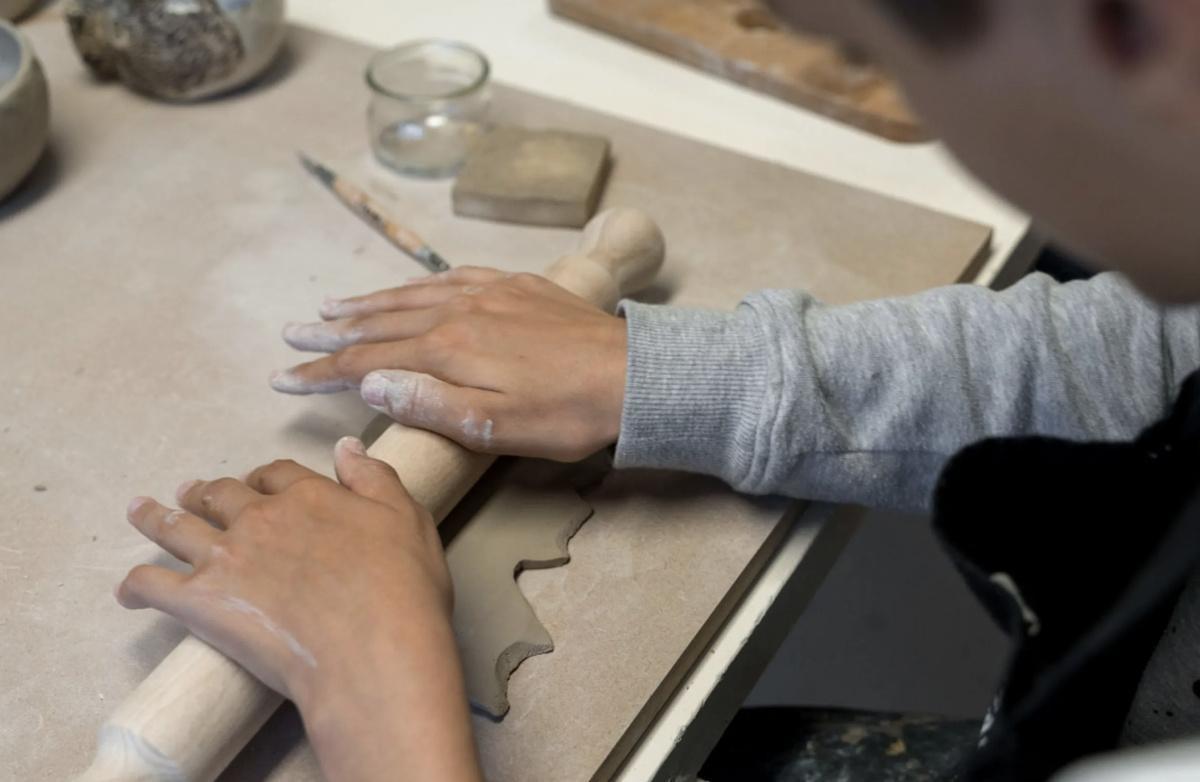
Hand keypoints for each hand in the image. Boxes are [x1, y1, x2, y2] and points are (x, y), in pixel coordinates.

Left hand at [117, 438, 480, 781]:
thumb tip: (347, 446)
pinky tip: (128, 590)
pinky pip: (152, 585)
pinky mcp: (200, 603)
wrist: (372, 652)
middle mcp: (260, 518)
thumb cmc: (402, 591)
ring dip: (154, 517)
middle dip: (205, 492)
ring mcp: (225, 558)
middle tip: (191, 492)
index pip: (275, 474)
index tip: (258, 482)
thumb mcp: (407, 520)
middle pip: (220, 494)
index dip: (264, 476)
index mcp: (309, 496)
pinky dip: (136, 585)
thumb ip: (374, 479)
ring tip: (140, 511)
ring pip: (175, 527)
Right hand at [270, 267, 627, 460]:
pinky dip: (418, 283)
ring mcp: (488, 293)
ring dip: (368, 301)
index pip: (366, 361)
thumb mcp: (495, 426)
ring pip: (411, 294)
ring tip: (332, 303)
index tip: (283, 376)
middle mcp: (459, 312)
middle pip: (380, 322)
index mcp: (448, 350)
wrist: (634, 374)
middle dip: (331, 331)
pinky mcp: (516, 285)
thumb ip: (429, 403)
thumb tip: (369, 380)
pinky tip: (411, 286)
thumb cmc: (567, 412)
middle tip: (291, 332)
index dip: (322, 370)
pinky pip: (452, 277)